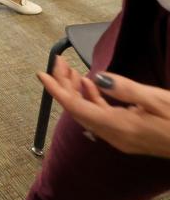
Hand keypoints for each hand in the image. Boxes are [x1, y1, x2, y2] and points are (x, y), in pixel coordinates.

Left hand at [38, 57, 169, 157]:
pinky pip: (101, 115)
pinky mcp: (127, 134)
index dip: (56, 90)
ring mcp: (120, 137)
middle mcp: (114, 135)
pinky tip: (90, 84)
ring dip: (76, 90)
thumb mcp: (157, 100)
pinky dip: (92, 98)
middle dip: (64, 85)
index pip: (76, 107)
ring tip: (69, 69)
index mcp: (118, 127)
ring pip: (88, 111)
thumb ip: (126, 89)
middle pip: (78, 109)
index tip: (42, 73)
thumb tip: (98, 79)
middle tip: (58, 62)